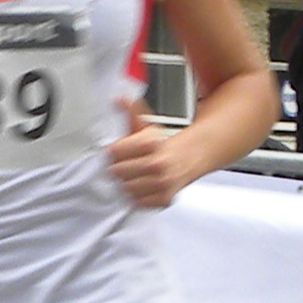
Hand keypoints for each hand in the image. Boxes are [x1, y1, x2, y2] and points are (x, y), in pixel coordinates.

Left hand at [102, 92, 186, 211]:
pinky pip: (137, 202)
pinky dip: (138, 197)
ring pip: (125, 188)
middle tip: (127, 164)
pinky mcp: (164, 199)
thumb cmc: (163, 144)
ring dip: (127, 183)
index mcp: (150, 143)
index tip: (118, 152)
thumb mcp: (147, 125)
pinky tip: (143, 186)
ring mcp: (161, 183)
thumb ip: (131, 113)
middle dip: (119, 168)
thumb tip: (119, 99)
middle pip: (116, 172)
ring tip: (136, 175)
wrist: (189, 158)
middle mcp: (157, 164)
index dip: (113, 152)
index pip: (113, 152)